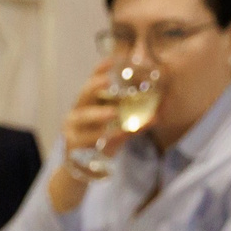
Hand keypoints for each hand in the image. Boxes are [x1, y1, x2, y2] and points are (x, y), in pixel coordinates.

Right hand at [58, 58, 124, 173]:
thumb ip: (130, 120)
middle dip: (94, 87)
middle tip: (107, 81)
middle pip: (83, 95)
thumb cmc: (99, 141)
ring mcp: (72, 130)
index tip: (112, 60)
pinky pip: (90, 140)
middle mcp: (76, 114)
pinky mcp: (73, 147)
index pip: (92, 82)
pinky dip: (106, 136)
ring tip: (114, 112)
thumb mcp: (113, 127)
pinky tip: (119, 133)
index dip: (99, 70)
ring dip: (98, 114)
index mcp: (86, 105)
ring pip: (83, 118)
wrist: (81, 170)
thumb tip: (158, 115)